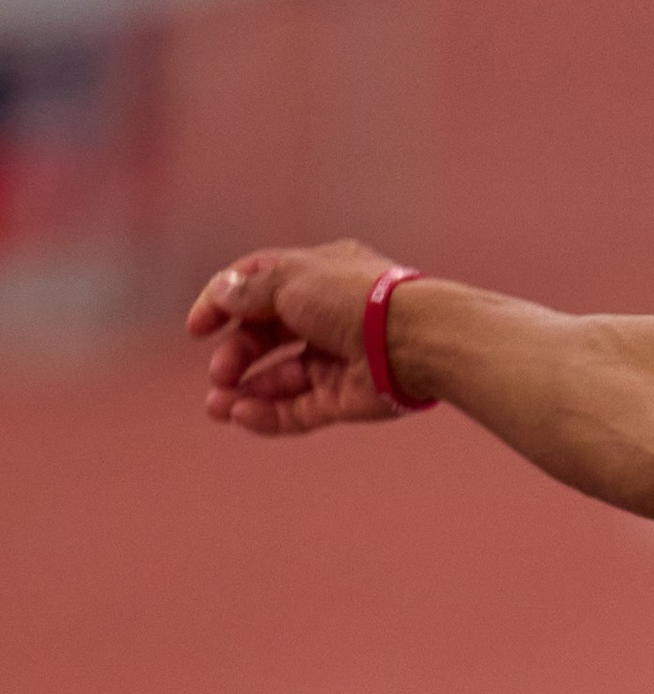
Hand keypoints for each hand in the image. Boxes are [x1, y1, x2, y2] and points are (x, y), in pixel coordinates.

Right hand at [186, 239, 420, 434]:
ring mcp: (337, 359)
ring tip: (216, 406)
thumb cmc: (353, 299)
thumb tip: (220, 293)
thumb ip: (250, 291)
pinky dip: (269, 414)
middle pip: (267, 337)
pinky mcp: (346, 398)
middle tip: (219, 373)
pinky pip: (300, 409)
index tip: (197, 328)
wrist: (414, 339)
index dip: (224, 305)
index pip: (260, 287)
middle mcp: (327, 317)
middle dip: (237, 355)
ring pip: (281, 379)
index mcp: (318, 277)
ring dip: (245, 392)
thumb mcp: (290, 280)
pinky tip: (240, 416)